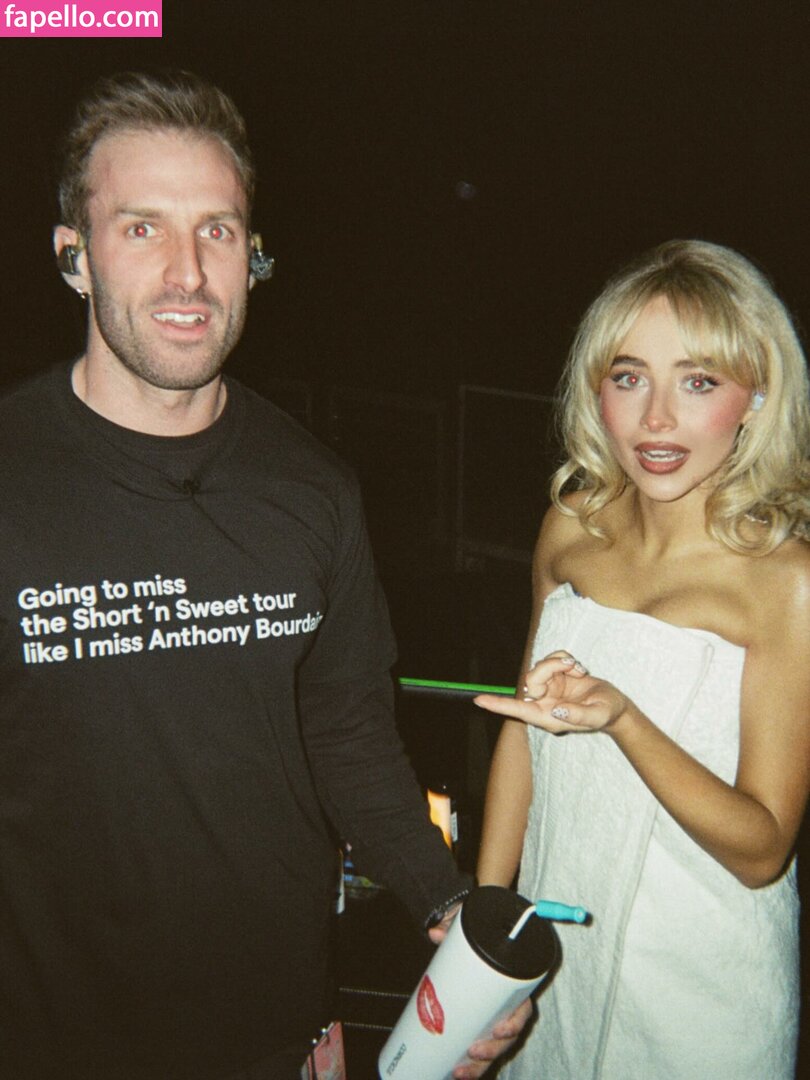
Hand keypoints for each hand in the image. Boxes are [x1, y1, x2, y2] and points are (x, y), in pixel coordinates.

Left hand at [426, 906, 533, 1077]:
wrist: (471, 932)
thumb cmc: (476, 934)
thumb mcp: (467, 926)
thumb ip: (454, 926)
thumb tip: (435, 933)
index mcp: (511, 984)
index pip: (522, 1008)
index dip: (514, 1023)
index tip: (499, 1030)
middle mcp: (505, 1005)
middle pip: (508, 1037)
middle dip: (492, 1051)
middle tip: (473, 1051)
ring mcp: (492, 1018)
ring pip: (494, 1049)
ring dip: (480, 1065)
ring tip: (460, 1072)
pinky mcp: (477, 1025)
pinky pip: (480, 1051)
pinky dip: (471, 1066)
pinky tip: (456, 1075)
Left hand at [475, 651, 628, 734]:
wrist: (615, 706)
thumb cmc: (607, 714)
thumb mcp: (598, 715)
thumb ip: (577, 715)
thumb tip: (555, 708)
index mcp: (548, 717)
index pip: (518, 710)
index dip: (498, 704)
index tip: (479, 700)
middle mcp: (544, 703)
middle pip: (530, 680)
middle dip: (548, 668)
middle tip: (572, 666)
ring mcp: (549, 688)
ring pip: (539, 666)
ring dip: (559, 662)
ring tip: (579, 669)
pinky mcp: (555, 676)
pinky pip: (549, 659)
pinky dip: (563, 658)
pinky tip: (578, 668)